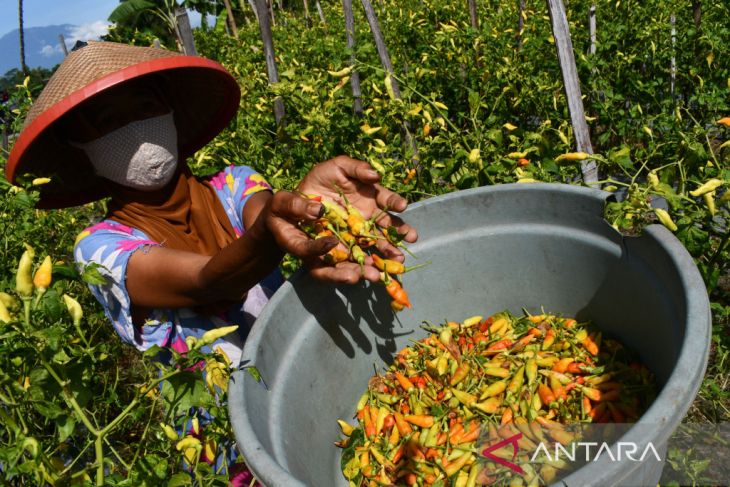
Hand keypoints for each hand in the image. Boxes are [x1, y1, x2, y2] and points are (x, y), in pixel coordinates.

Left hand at [295, 155, 417, 282]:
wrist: (297, 200)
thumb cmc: (321, 180)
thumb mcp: (337, 167)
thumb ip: (356, 167)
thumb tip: (376, 175)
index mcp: (370, 198)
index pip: (387, 200)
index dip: (394, 202)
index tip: (401, 206)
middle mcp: (367, 218)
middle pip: (387, 228)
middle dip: (398, 234)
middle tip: (411, 238)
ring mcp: (356, 235)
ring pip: (375, 246)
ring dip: (385, 253)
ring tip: (396, 260)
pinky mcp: (342, 249)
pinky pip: (354, 258)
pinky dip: (360, 266)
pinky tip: (367, 273)